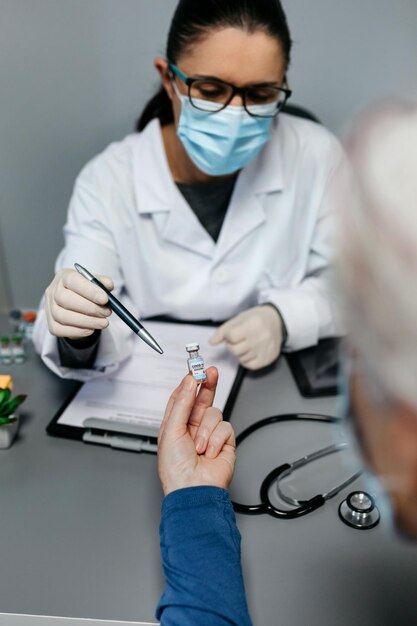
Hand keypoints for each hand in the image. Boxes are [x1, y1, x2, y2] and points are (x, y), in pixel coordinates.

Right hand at [45, 268, 112, 339]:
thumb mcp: (95, 283)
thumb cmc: (86, 291)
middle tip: (107, 313)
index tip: (105, 299)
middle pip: (65, 299)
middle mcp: (53, 290)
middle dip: (89, 308)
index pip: (72, 280)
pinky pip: (59, 330)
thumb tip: (108, 285)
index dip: (89, 290)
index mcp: (64, 276)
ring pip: (63, 316)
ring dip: (86, 321)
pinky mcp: (50, 324)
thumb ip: (102, 282)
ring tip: (103, 323)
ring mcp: (49, 308)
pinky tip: (91, 330)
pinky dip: (77, 331)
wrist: (76, 306)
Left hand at [158, 367, 235, 495]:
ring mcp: (209, 434)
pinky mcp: (225, 442)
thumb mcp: (170, 430)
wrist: (194, 490)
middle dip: (207, 384)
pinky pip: (225, 427)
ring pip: (214, 413)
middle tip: (210, 371)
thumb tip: (189, 382)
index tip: (194, 369)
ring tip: (199, 446)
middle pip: (202, 398)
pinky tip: (210, 452)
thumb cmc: (175, 469)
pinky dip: (216, 440)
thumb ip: (182, 403)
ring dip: (205, 430)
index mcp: (175, 424)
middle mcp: (192, 427)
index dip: (189, 383)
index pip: (182, 397)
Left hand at [210, 305, 282, 369]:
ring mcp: (265, 350)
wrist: (276, 321)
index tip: (232, 333)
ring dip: (239, 353)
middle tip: (237, 340)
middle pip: (235, 350)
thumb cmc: (254, 319)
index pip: (231, 336)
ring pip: (241, 359)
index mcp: (253, 324)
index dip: (228, 336)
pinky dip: (246, 360)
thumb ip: (223, 331)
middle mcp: (261, 338)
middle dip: (231, 346)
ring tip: (245, 344)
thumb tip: (211, 342)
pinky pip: (250, 366)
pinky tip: (249, 352)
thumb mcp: (238, 319)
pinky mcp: (268, 359)